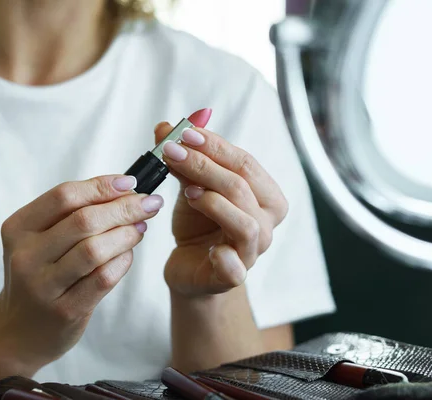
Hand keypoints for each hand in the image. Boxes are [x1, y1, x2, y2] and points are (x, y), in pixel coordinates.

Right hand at [0, 175, 163, 368]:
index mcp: (18, 228)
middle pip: (84, 220)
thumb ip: (71, 214)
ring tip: (141, 227)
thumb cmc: (38, 275)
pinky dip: (123, 261)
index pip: (64, 196)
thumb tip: (123, 189)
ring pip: (95, 250)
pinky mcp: (64, 311)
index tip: (130, 183)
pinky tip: (129, 254)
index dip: (101, 186)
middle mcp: (26, 255)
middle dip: (124, 208)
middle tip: (149, 203)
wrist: (17, 331)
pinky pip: (103, 278)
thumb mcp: (38, 240)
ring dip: (126, 234)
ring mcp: (43, 286)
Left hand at [154, 122, 287, 296]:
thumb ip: (184, 159)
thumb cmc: (199, 225)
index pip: (245, 162)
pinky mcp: (233, 276)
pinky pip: (236, 267)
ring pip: (244, 223)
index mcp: (265, 196)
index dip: (214, 145)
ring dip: (213, 203)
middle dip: (204, 165)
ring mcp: (252, 251)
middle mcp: (266, 222)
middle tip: (171, 152)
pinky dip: (224, 257)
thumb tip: (165, 127)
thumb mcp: (191, 186)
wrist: (191, 266)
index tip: (183, 132)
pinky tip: (210, 249)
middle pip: (242, 187)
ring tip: (187, 193)